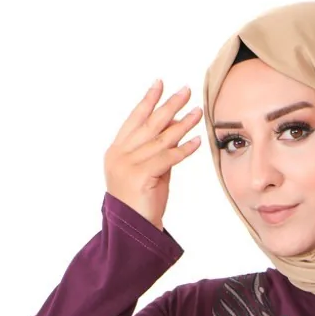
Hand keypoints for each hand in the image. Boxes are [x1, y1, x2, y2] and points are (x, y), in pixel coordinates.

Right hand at [103, 79, 202, 230]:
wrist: (133, 232)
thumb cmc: (141, 205)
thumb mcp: (148, 173)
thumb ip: (157, 153)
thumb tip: (176, 132)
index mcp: (116, 151)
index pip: (134, 120)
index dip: (148, 101)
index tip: (160, 84)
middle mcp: (119, 155)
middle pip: (149, 124)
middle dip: (169, 105)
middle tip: (186, 90)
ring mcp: (128, 165)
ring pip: (161, 139)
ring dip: (182, 123)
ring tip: (198, 111)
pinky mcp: (141, 176)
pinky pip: (168, 158)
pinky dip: (184, 149)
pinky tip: (196, 140)